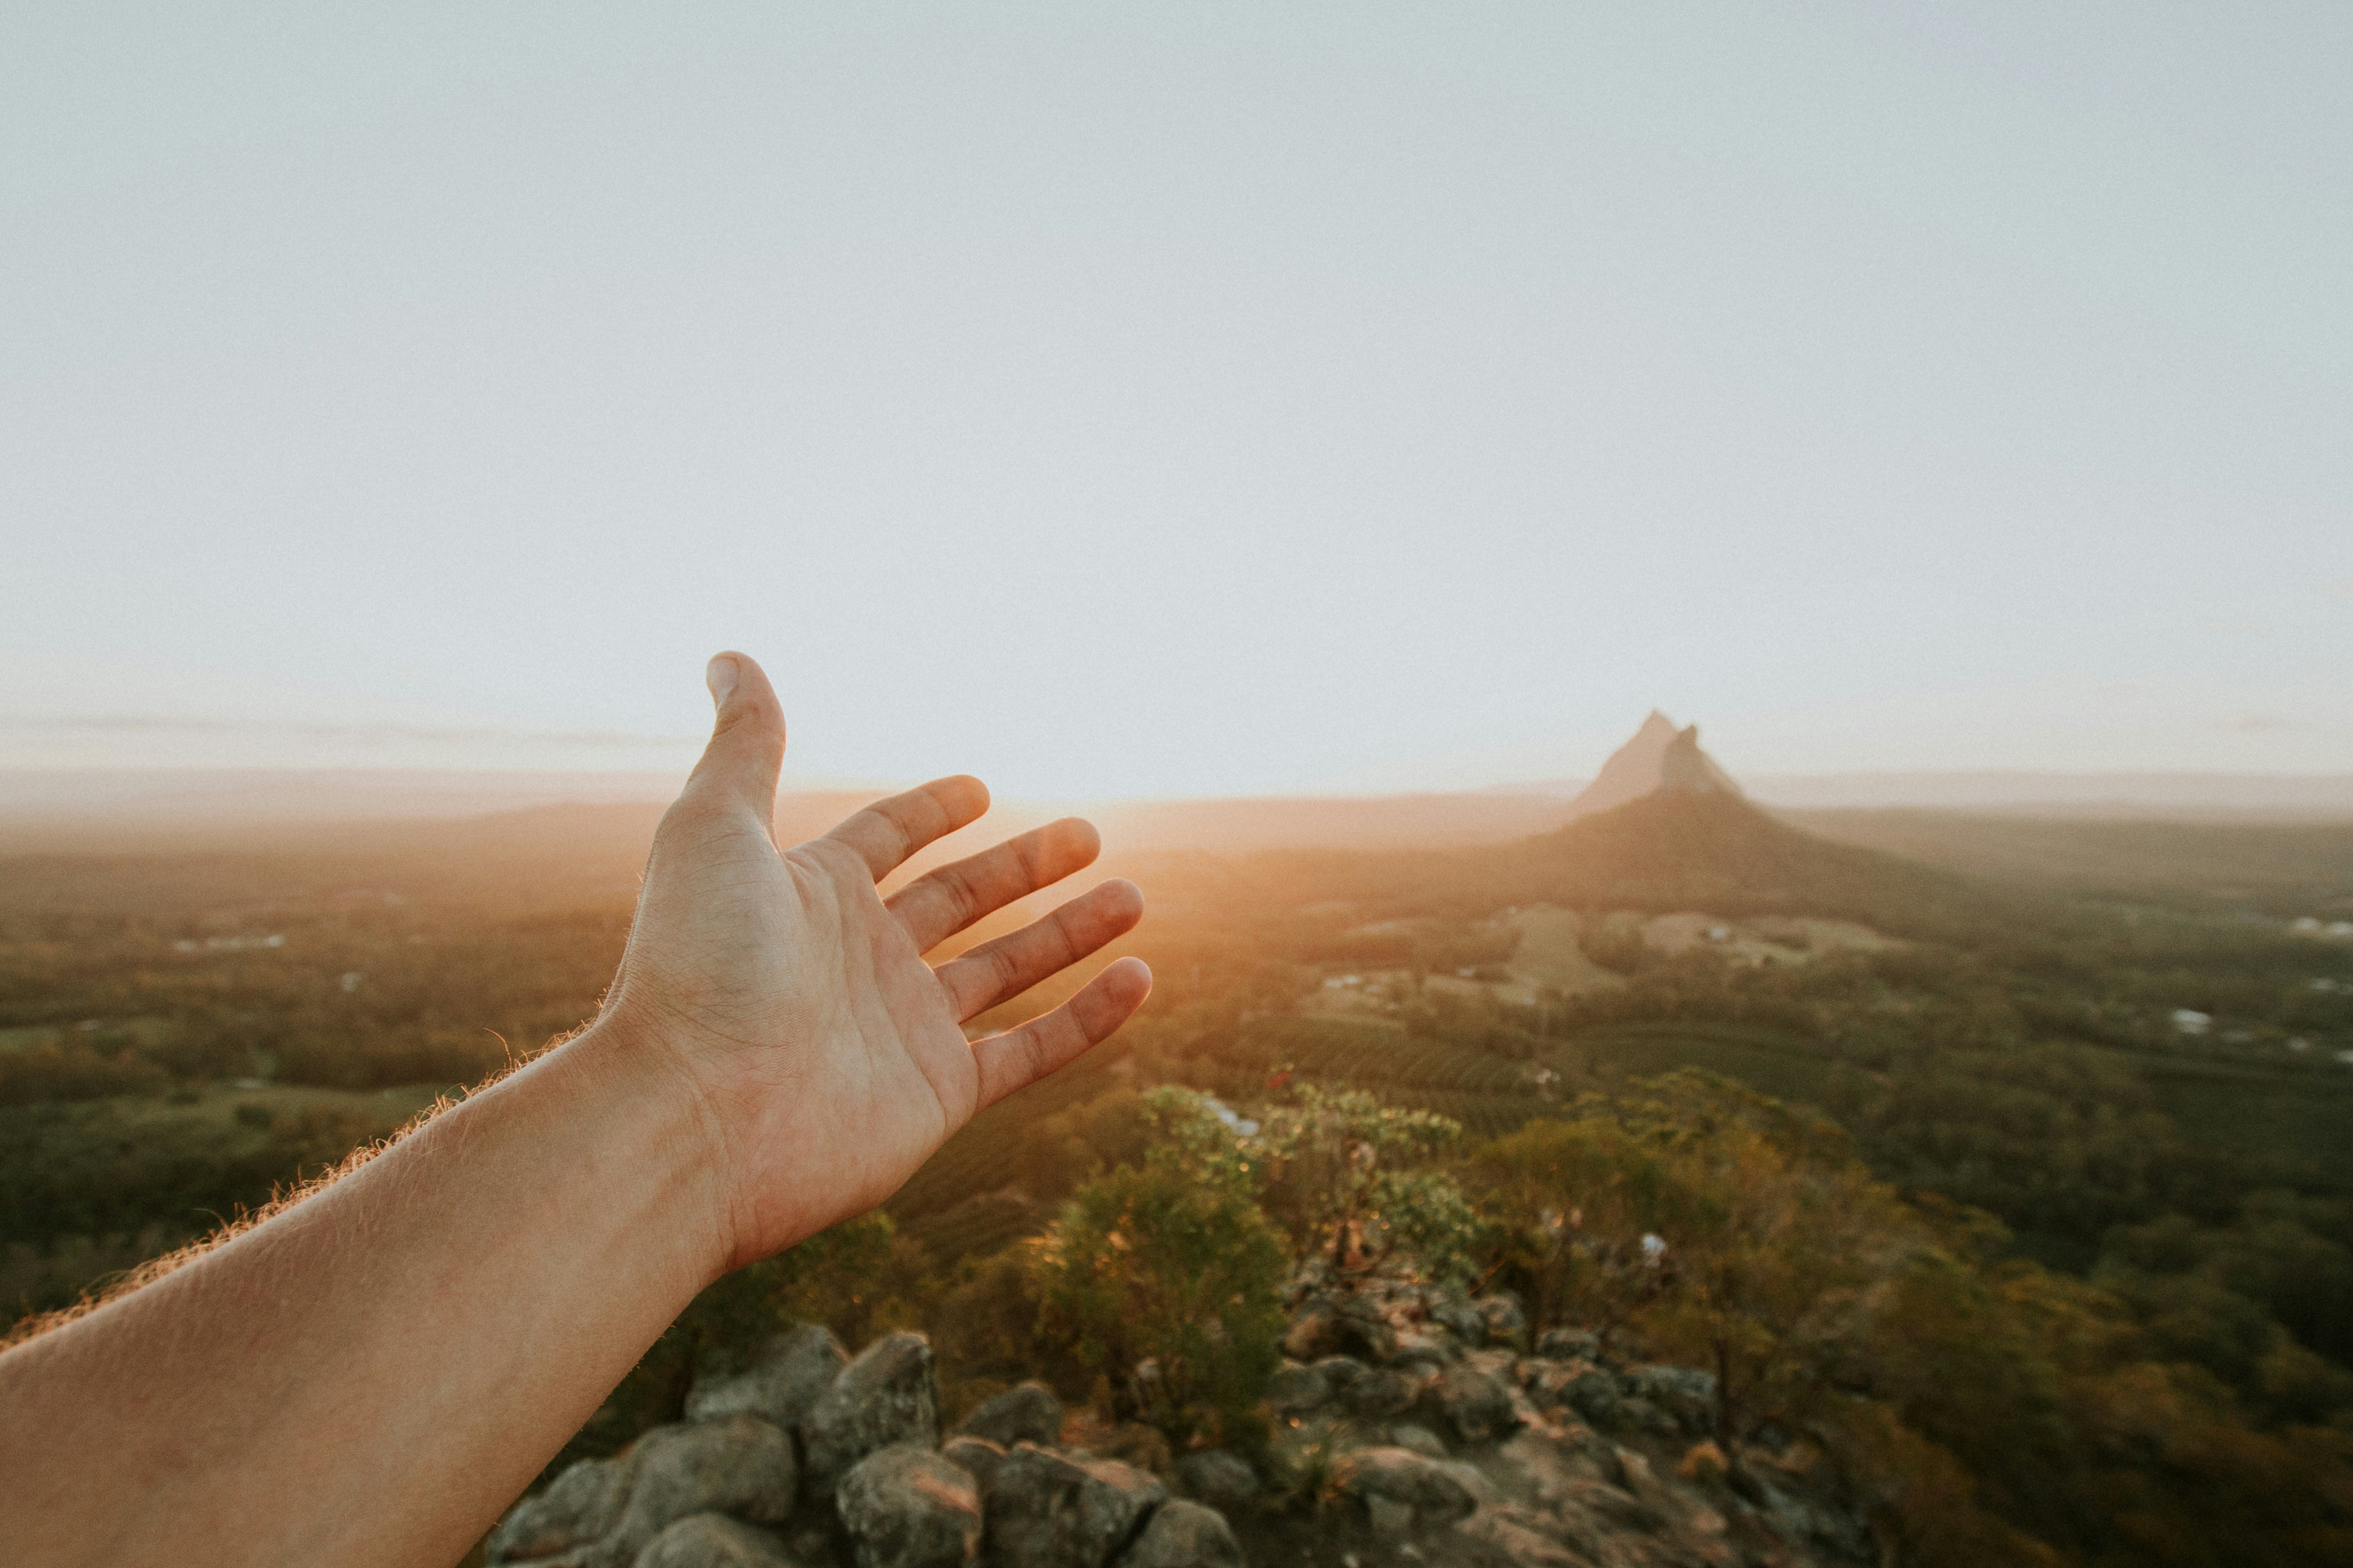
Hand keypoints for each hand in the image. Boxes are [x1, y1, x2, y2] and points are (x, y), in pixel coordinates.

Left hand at [598, 652, 1149, 1270]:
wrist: (692, 1116)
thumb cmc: (696, 967)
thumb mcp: (714, 828)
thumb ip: (745, 745)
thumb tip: (728, 656)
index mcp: (812, 896)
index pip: (886, 840)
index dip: (931, 811)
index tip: (979, 787)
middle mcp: (860, 961)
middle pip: (960, 899)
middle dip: (1024, 866)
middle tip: (1089, 832)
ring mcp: (902, 1031)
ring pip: (1006, 970)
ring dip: (1070, 933)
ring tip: (1132, 896)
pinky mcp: (937, 1097)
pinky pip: (1030, 1051)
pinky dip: (1086, 1018)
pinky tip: (1139, 979)